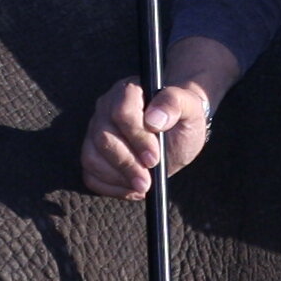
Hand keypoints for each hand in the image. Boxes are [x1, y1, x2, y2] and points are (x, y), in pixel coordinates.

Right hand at [80, 38, 240, 198]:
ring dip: (118, 178)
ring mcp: (95, 132)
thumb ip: (174, 104)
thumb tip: (154, 119)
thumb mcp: (190, 108)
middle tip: (148, 180)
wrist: (176, 135)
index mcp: (128, 92)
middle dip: (127, 164)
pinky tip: (132, 188)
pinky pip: (90, 175)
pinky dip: (111, 187)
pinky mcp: (93, 154)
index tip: (154, 157)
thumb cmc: (182, 119)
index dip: (137, 138)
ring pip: (92, 158)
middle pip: (103, 138)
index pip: (122, 113)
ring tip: (143, 185)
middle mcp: (105, 109)